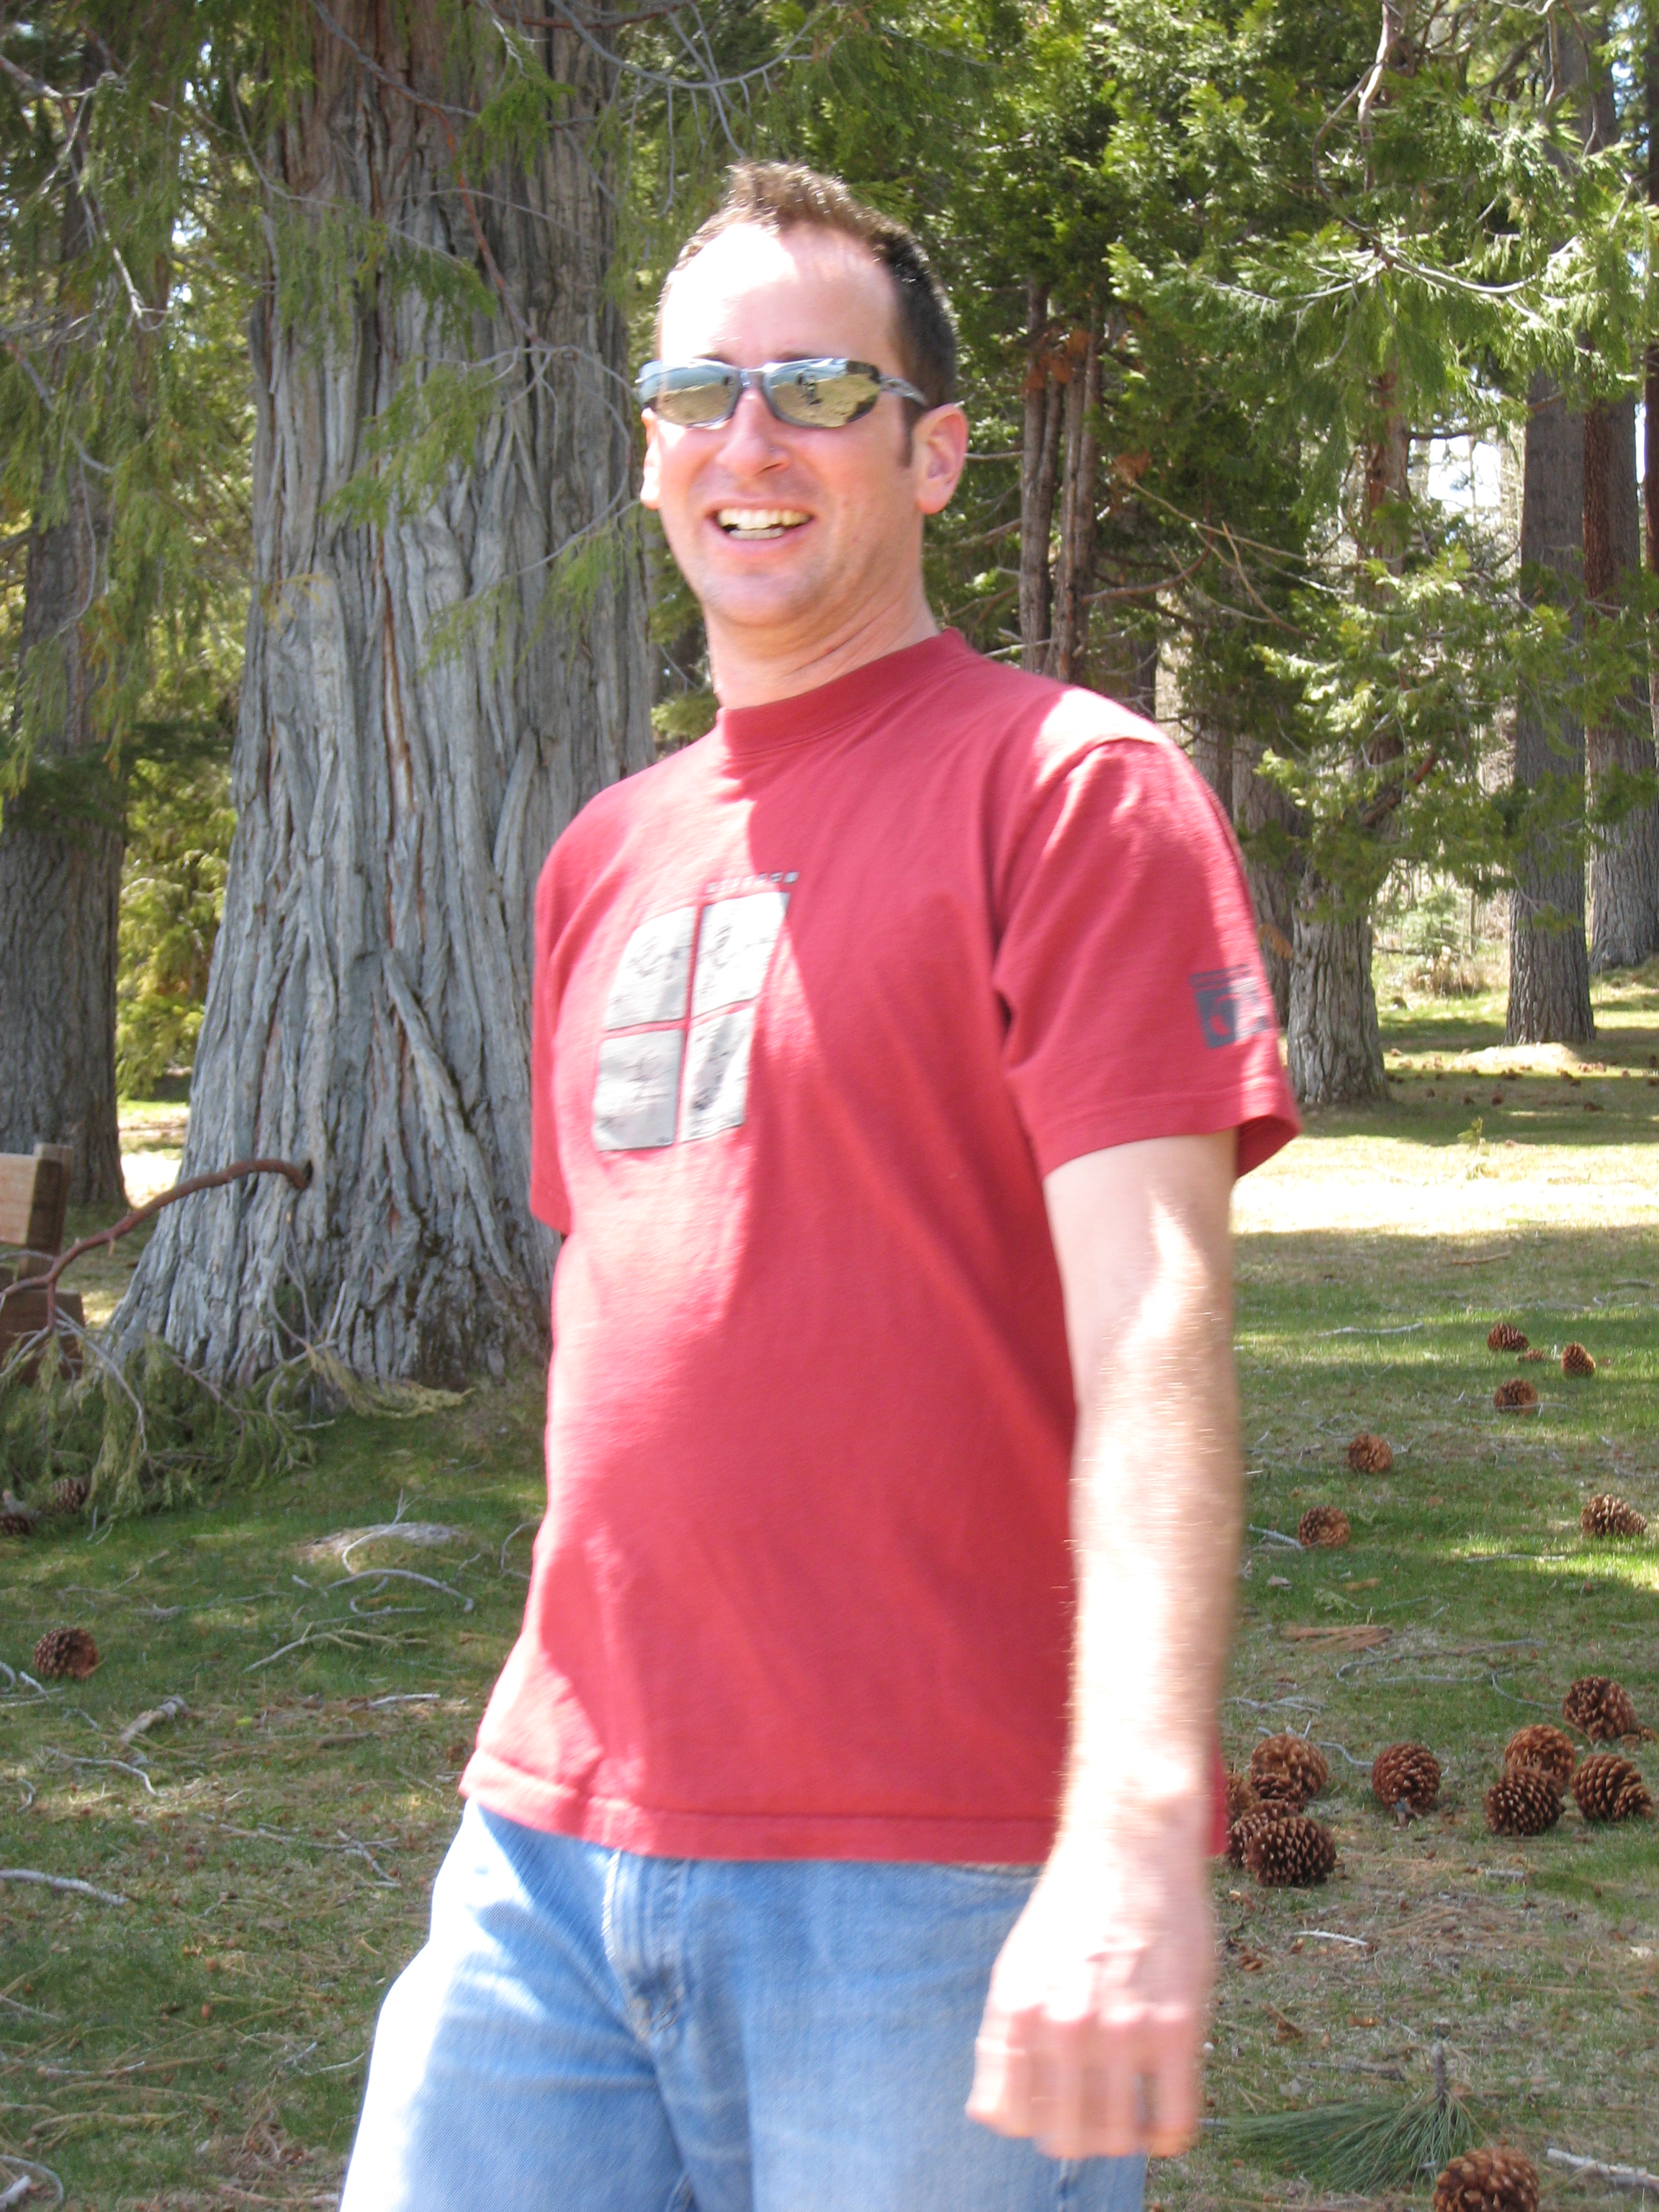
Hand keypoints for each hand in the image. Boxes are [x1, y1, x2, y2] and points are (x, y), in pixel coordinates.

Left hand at [966, 1825, 1213, 2160]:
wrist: (1128, 1845)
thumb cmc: (1071, 1908)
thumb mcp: (1015, 1967)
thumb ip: (1004, 2042)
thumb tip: (993, 2119)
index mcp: (1015, 2012)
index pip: (1006, 2120)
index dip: (1028, 2119)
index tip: (1048, 2102)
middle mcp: (1062, 2028)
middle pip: (1064, 2140)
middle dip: (1078, 2132)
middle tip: (1093, 2107)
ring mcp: (1121, 2030)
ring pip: (1117, 2141)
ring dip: (1122, 2135)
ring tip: (1129, 2108)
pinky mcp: (1176, 2026)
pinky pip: (1174, 2122)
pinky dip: (1167, 2135)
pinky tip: (1163, 2112)